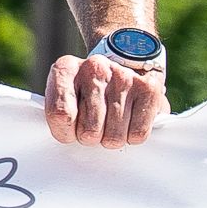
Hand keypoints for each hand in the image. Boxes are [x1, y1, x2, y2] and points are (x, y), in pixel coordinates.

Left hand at [42, 53, 167, 146]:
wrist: (124, 68)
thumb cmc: (86, 92)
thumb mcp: (62, 97)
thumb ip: (57, 114)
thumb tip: (67, 137)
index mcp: (66, 68)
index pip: (60, 114)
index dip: (65, 133)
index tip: (69, 132)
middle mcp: (95, 68)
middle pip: (89, 130)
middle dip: (90, 137)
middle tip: (93, 128)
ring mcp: (123, 77)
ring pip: (114, 136)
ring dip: (111, 139)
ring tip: (109, 126)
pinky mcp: (149, 89)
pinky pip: (138, 133)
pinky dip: (132, 136)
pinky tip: (127, 123)